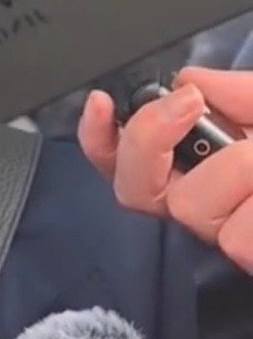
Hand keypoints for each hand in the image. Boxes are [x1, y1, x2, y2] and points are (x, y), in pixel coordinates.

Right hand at [78, 67, 252, 271]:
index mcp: (205, 168)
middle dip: (151, 139)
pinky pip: (238, 236)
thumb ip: (236, 92)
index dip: (99, 138)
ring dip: (238, 166)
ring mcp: (228, 238)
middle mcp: (208, 208)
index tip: (100, 104)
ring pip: (190, 205)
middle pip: (134, 189)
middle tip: (191, 106)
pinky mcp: (248, 256)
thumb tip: (186, 82)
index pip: (127, 162)